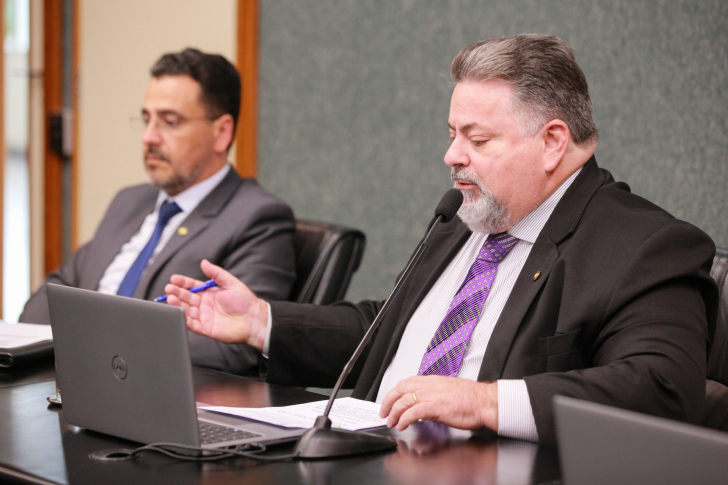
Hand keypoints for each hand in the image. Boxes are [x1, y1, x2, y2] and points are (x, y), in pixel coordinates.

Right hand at [164, 259, 268, 350]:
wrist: (253, 320)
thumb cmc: (245, 301)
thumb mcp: (230, 283)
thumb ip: (216, 273)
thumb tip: (204, 262)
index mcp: (210, 293)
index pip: (193, 286)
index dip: (183, 283)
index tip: (174, 279)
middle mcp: (205, 304)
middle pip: (187, 298)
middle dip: (177, 292)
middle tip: (169, 288)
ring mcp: (204, 316)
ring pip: (186, 310)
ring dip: (178, 304)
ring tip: (170, 298)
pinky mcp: (206, 328)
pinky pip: (192, 324)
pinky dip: (184, 319)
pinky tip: (178, 312)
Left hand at [379, 376, 497, 431]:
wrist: (485, 401)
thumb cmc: (472, 399)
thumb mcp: (448, 391)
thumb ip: (434, 395)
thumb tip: (424, 404)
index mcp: (432, 380)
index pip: (406, 383)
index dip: (394, 392)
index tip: (389, 401)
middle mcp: (430, 385)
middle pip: (400, 390)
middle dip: (388, 402)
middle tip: (384, 413)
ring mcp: (432, 395)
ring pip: (404, 401)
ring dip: (394, 413)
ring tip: (391, 422)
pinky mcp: (436, 407)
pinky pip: (414, 412)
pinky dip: (405, 419)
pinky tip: (402, 425)